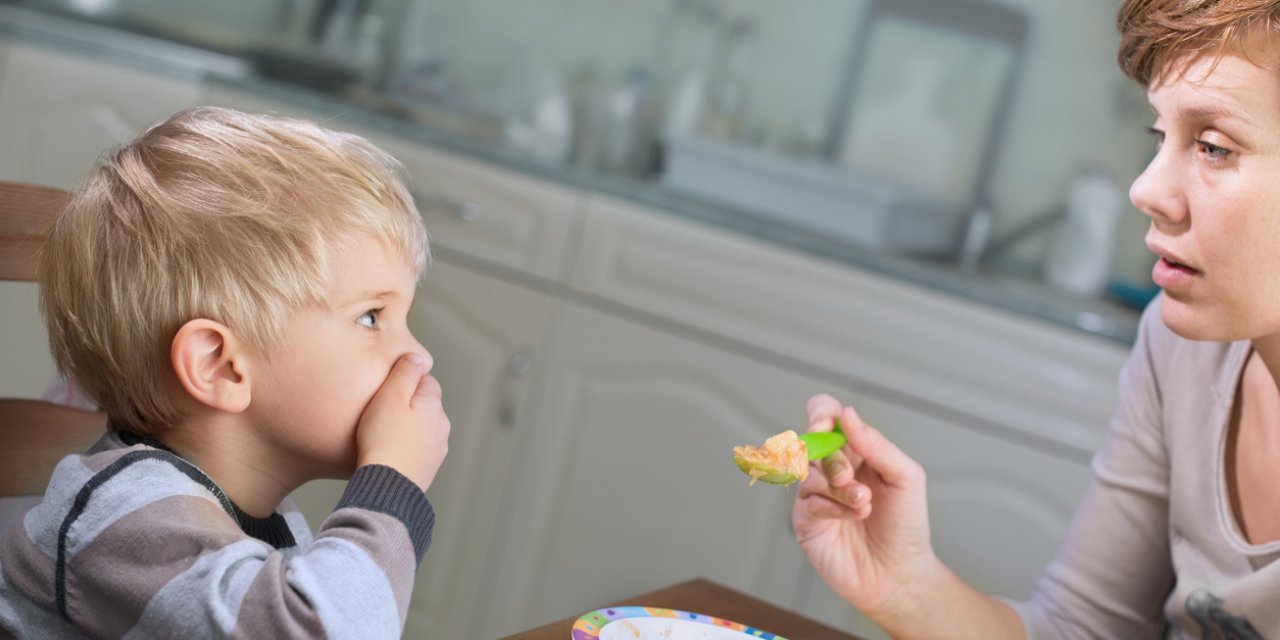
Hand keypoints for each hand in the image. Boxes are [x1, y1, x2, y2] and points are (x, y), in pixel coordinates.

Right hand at [355, 353, 449, 491]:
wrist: (387, 486)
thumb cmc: (384, 439)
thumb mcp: (390, 396)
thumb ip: (405, 373)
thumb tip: (417, 357)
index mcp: (434, 405)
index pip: (426, 380)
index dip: (405, 381)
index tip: (386, 388)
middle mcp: (441, 426)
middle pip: (424, 406)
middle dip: (406, 405)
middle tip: (380, 412)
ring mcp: (437, 450)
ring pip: (421, 429)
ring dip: (406, 428)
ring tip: (381, 435)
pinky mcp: (427, 469)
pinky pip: (416, 450)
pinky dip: (405, 448)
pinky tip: (387, 453)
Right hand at [792, 394, 937, 622]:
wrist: (900, 574)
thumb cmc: (906, 525)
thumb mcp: (905, 476)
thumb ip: (876, 444)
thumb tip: (847, 414)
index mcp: (854, 450)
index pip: (825, 415)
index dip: (820, 413)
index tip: (827, 425)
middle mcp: (830, 468)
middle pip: (811, 443)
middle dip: (833, 459)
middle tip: (850, 478)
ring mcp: (815, 494)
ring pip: (808, 472)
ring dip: (838, 487)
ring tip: (864, 504)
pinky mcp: (805, 521)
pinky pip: (807, 501)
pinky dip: (831, 506)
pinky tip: (853, 516)